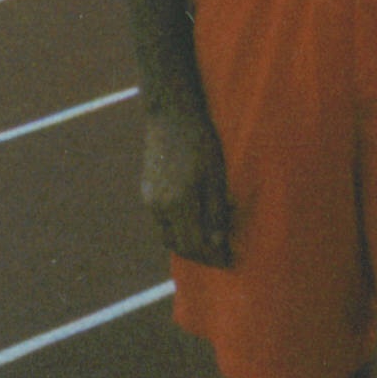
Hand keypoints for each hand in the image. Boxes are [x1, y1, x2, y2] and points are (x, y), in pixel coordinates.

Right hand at [140, 101, 233, 267]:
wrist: (170, 117)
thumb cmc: (201, 142)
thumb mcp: (216, 177)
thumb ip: (215, 212)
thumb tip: (217, 244)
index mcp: (179, 203)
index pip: (195, 244)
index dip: (213, 257)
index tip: (230, 260)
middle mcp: (159, 207)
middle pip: (179, 245)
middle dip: (201, 255)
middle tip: (222, 256)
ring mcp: (149, 200)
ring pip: (168, 236)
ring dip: (188, 244)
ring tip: (210, 243)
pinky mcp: (146, 193)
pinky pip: (163, 222)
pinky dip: (178, 230)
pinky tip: (194, 224)